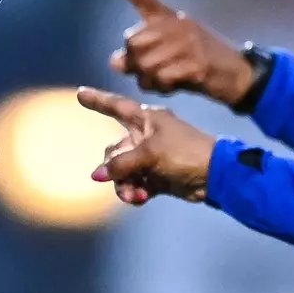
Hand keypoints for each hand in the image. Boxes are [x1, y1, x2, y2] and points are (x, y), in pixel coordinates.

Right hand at [78, 87, 216, 203]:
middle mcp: (145, 136)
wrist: (213, 175)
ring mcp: (150, 157)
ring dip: (124, 185)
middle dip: (115, 169)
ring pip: (122, 171)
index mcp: (146, 119)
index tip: (80, 94)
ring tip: (135, 194)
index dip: (98, 101)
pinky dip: (135, 191)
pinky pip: (135, 184)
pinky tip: (141, 198)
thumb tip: (97, 176)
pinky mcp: (156, 176)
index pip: (116, 107)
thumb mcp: (150, 153)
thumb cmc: (185, 152)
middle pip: (115, 151)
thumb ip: (122, 163)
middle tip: (123, 181)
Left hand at [103, 0, 253, 105]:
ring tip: (165, 81)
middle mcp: (176, 25)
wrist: (236, 74)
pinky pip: (161, 79)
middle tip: (151, 74)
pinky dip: (162, 88)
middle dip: (135, 63)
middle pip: (132, 43)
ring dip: (148, 80)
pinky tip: (174, 86)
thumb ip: (142, 54)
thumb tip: (114, 61)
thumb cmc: (200, 64)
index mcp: (170, 18)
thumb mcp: (170, 54)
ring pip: (144, 64)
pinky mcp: (195, 63)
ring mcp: (187, 43)